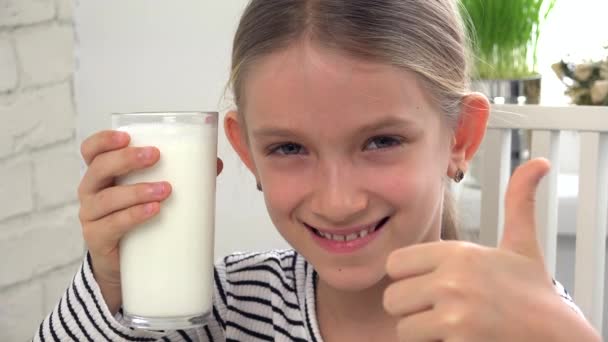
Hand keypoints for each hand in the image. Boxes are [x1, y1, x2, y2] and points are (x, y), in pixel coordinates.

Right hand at [77, 130, 223, 312]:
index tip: (126, 136)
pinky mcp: (97, 239)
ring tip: (165, 189)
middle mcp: (91, 192)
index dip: (103, 140)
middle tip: (155, 155)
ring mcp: (91, 216)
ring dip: (137, 191)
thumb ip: (182, 176)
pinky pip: (112, 225)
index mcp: (102, 174)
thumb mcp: (153, 193)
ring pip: (107, 199)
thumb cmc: (138, 217)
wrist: (123, 263)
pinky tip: (153, 210)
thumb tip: (215, 163)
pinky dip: (133, 216)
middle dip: (126, 159)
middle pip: (99, 169)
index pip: (91, 151)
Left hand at [383, 158, 600, 340]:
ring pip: (402, 326)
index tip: (426, 284)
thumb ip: (518, 201)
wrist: (555, 333)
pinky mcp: (457, 339)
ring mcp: (453, 312)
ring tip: (446, 325)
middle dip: (409, 308)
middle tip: (435, 310)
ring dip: (419, 330)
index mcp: (457, 253)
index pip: (395, 264)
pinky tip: (455, 338)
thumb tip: (537, 163)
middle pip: (392, 298)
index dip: (406, 277)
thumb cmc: (532, 290)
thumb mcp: (521, 243)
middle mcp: (451, 280)